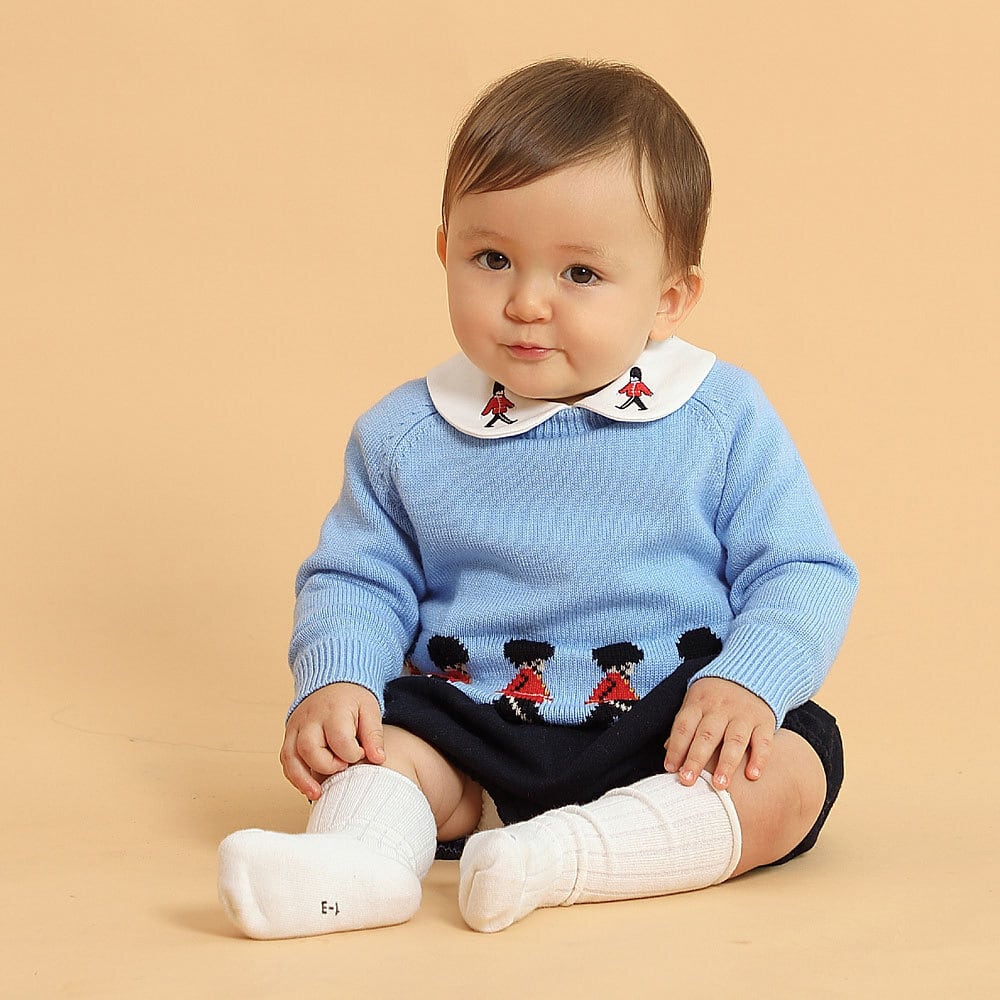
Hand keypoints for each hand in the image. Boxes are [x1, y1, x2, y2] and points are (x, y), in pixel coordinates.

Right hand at [279, 682, 385, 798]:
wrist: (331, 682)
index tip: (361, 754)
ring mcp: (295, 727)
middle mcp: (310, 719)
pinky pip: (285, 758)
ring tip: (317, 795)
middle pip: (310, 748)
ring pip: (290, 756)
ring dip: (302, 779)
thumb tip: (378, 759)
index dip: (352, 754)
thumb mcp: (370, 709)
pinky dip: (294, 775)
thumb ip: (373, 734)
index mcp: (334, 710)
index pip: (339, 739)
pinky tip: (307, 787)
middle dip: (327, 766)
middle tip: (343, 767)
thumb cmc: (352, 699)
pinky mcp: (289, 735)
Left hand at [663, 677, 775, 790]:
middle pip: (706, 735)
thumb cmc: (715, 698)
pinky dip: (759, 758)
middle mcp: (720, 708)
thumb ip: (685, 728)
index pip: (684, 726)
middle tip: (688, 781)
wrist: (750, 675)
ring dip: (726, 763)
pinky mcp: (764, 721)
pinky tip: (753, 776)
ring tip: (719, 785)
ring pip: (734, 739)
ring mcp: (743, 714)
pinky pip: (763, 740)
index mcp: (699, 703)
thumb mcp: (695, 704)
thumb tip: (669, 754)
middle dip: (696, 759)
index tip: (670, 770)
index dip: (676, 748)